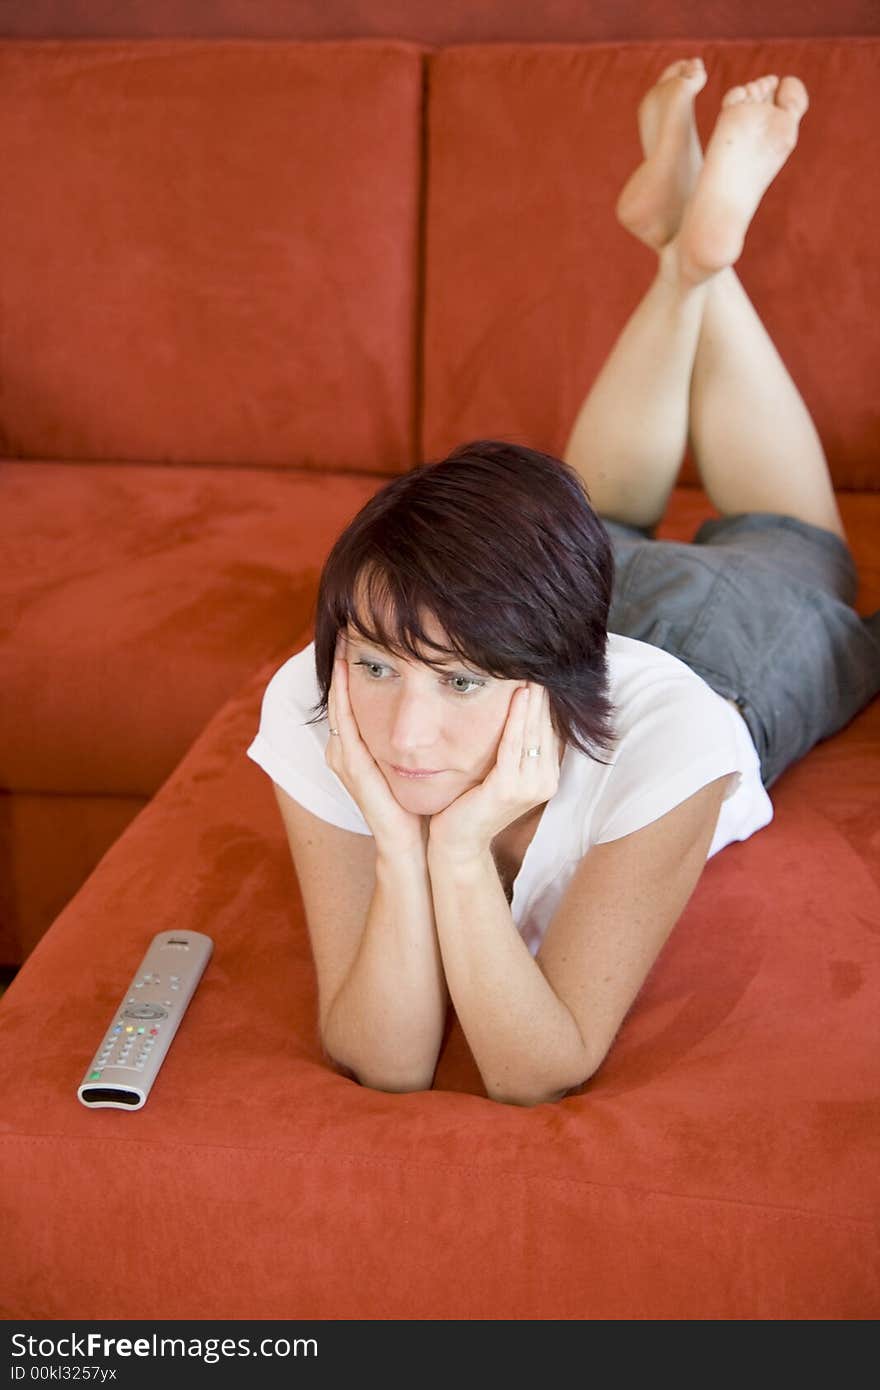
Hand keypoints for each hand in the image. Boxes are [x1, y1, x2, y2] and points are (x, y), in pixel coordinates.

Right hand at [325, 637, 428, 852]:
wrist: (415, 845)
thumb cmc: (420, 804)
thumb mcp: (418, 760)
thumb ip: (417, 734)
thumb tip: (445, 693)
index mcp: (356, 748)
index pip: (350, 696)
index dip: (351, 665)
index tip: (362, 631)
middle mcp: (343, 750)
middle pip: (339, 693)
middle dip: (341, 659)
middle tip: (347, 621)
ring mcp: (343, 758)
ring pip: (337, 701)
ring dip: (339, 669)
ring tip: (343, 636)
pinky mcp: (351, 766)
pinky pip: (343, 719)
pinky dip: (343, 692)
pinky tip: (347, 668)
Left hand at [427, 682, 561, 861]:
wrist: (456, 842)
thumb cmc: (470, 801)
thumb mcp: (496, 769)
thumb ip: (511, 745)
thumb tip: (517, 706)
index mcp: (545, 776)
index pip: (549, 728)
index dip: (546, 698)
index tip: (540, 667)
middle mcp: (545, 781)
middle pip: (545, 726)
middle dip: (542, 692)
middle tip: (541, 658)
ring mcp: (531, 787)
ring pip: (532, 731)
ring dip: (533, 698)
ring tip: (532, 668)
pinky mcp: (510, 789)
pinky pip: (514, 745)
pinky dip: (516, 718)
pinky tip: (519, 694)